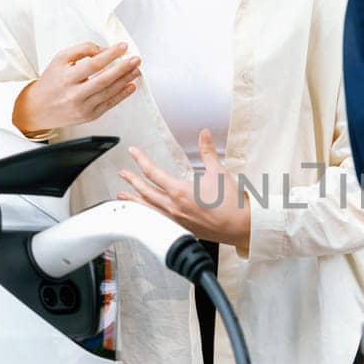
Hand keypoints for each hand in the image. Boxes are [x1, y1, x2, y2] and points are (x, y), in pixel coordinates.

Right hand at [13, 42, 141, 134]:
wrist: (38, 108)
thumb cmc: (51, 82)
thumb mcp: (60, 59)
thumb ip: (82, 50)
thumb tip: (104, 50)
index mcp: (66, 78)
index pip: (93, 64)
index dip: (110, 55)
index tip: (123, 47)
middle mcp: (74, 94)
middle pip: (104, 80)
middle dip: (123, 68)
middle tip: (135, 60)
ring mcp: (83, 107)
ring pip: (109, 92)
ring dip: (125, 80)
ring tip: (136, 70)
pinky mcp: (89, 116)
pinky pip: (109, 104)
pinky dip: (122, 95)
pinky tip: (130, 86)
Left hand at [117, 129, 251, 247]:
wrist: (240, 226)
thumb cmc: (231, 203)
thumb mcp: (218, 172)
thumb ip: (208, 152)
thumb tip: (204, 135)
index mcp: (180, 192)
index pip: (153, 173)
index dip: (141, 161)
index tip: (133, 153)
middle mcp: (174, 207)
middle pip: (146, 192)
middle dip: (132, 181)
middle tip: (122, 174)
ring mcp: (177, 220)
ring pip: (148, 209)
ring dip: (134, 201)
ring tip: (122, 197)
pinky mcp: (182, 229)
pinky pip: (158, 220)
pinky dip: (147, 214)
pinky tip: (145, 213)